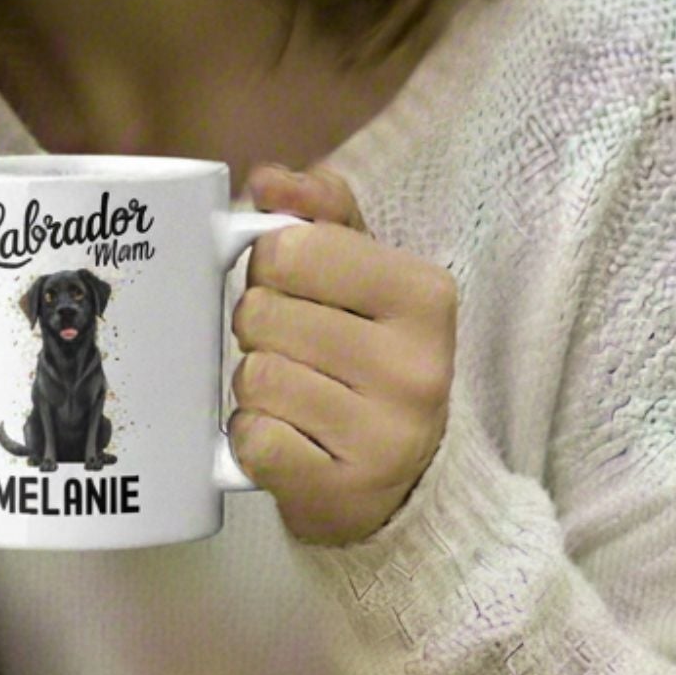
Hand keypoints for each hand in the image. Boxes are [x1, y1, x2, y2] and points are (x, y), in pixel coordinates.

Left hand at [229, 164, 455, 546]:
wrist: (405, 485)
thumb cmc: (371, 357)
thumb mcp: (366, 273)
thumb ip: (320, 211)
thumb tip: (269, 180)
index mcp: (424, 294)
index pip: (288, 249)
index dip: (270, 266)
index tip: (296, 290)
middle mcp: (417, 366)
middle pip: (260, 313)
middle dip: (259, 328)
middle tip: (294, 349)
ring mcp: (386, 437)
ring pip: (253, 376)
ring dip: (255, 386)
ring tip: (296, 395)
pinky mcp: (344, 494)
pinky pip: (252, 440)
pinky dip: (252, 439)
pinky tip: (289, 439)